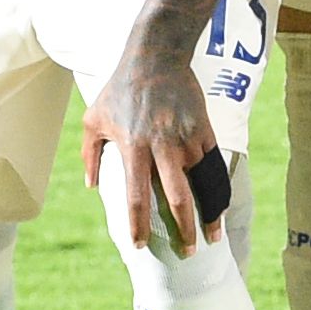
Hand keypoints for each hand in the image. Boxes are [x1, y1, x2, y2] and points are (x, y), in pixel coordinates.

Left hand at [88, 37, 233, 250]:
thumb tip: (91, 186)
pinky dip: (218, 190)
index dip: (139, 225)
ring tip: (213, 237)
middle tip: (187, 253)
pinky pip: (214, 167)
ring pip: (203, 185)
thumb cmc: (120, 88)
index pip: (136, 196)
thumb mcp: (93, 119)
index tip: (141, 246)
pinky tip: (220, 207)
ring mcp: (187, 139)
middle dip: (184, 230)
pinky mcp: (204, 130)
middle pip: (178, 198)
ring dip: (210, 214)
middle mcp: (162, 147)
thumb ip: (90, 154)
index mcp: (133, 147)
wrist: (157, 56)